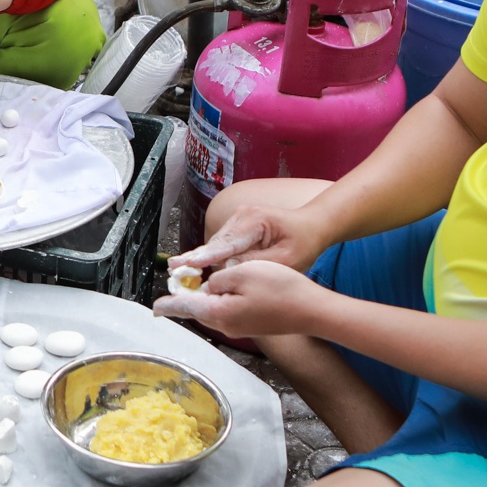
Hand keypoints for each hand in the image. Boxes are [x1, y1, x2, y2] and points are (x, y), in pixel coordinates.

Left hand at [153, 259, 330, 339]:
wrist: (312, 310)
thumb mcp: (242, 272)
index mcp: (219, 312)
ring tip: (203, 282)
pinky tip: (228, 287)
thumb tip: (209, 288)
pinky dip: (222, 299)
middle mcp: (226, 325)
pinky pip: (227, 311)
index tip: (154, 308)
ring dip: (206, 297)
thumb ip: (218, 279)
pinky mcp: (251, 324)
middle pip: (197, 310)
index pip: (185, 308)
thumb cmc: (280, 290)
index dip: (168, 305)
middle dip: (187, 297)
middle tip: (179, 281)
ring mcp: (239, 327)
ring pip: (213, 309)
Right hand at [169, 202, 332, 276]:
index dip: (202, 257)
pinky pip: (222, 244)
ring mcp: (238, 218)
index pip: (224, 243)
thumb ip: (256, 264)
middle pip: (215, 244)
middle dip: (197, 259)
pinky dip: (214, 256)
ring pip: (216, 244)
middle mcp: (242, 215)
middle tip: (175, 271)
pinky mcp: (237, 226)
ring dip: (205, 259)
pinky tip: (199, 267)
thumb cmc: (303, 242)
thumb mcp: (286, 260)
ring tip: (182, 271)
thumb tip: (227, 268)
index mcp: (255, 220)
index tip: (183, 265)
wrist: (311, 226)